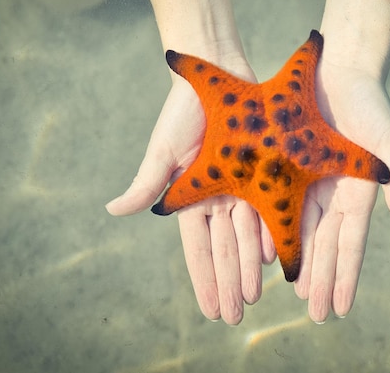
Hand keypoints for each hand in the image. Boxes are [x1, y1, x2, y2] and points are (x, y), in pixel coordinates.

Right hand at [106, 62, 275, 324]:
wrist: (215, 73)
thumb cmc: (183, 111)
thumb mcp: (164, 150)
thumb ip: (146, 184)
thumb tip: (112, 212)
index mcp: (190, 197)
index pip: (197, 249)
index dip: (204, 280)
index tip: (210, 311)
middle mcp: (216, 196)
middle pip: (223, 249)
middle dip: (228, 284)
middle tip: (236, 316)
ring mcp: (239, 185)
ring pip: (246, 235)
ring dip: (249, 268)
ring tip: (255, 298)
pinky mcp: (262, 171)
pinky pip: (268, 208)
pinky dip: (270, 234)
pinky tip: (277, 259)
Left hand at [294, 58, 389, 322]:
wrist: (340, 70)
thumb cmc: (370, 105)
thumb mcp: (388, 145)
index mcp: (358, 193)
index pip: (351, 243)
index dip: (347, 276)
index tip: (343, 308)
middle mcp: (334, 193)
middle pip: (327, 245)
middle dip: (324, 280)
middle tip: (318, 314)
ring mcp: (312, 182)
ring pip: (304, 231)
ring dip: (302, 263)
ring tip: (299, 294)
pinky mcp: (289, 167)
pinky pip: (281, 203)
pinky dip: (277, 230)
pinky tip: (270, 254)